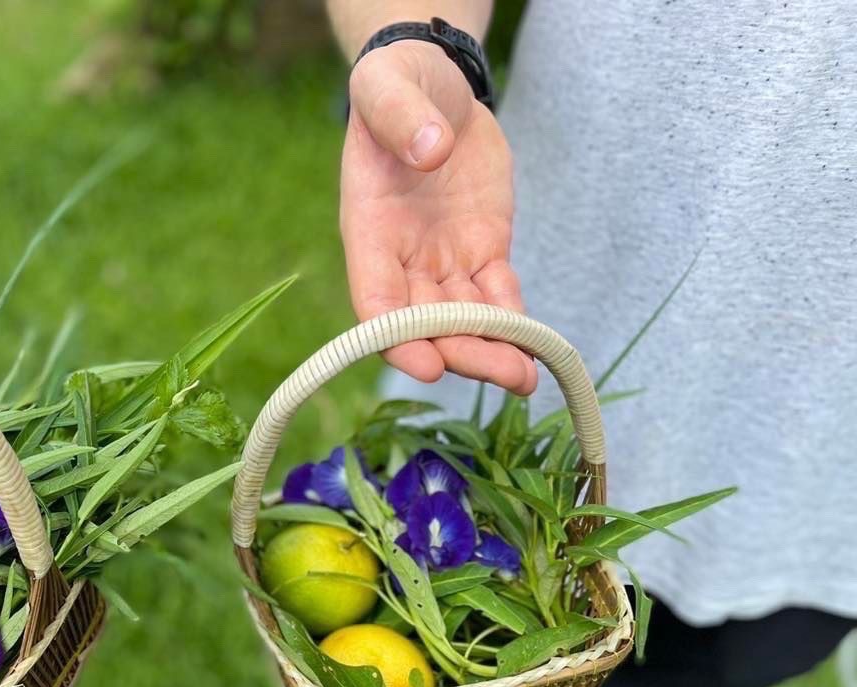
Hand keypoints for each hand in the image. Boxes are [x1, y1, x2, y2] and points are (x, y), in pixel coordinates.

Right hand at [342, 40, 534, 393]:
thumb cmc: (397, 88)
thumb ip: (402, 118)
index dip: (397, 337)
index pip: (376, 300)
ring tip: (528, 378)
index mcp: (369, 230)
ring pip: (465, 320)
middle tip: (506, 374)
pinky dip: (517, 323)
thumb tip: (430, 150)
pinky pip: (499, 296)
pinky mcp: (483, 251)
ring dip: (494, 350)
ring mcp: (443, 260)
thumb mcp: (389, 88)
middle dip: (463, 351)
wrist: (433, 87)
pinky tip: (539, 348)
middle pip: (426, 323)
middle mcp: (402, 258)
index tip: (426, 363)